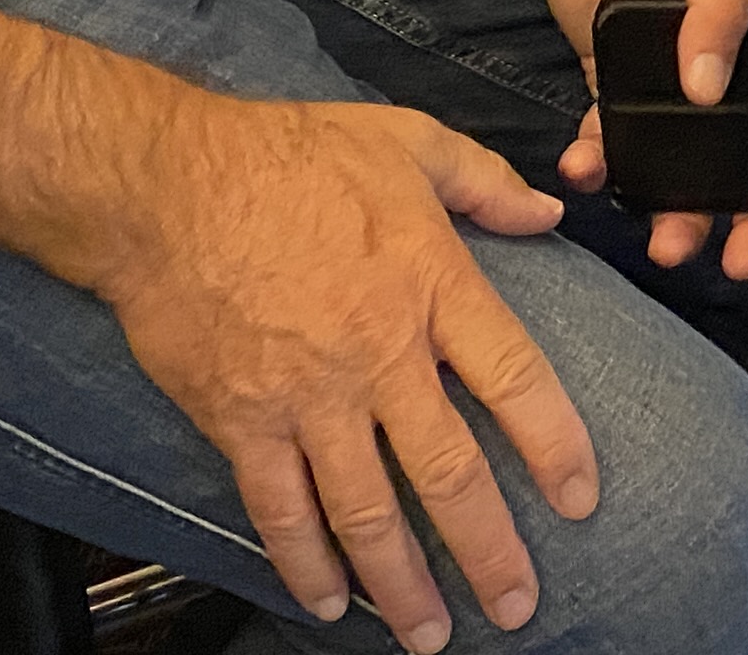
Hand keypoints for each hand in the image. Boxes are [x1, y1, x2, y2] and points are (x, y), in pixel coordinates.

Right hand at [87, 90, 589, 647]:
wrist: (167, 183)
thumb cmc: (288, 154)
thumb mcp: (407, 141)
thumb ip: (485, 181)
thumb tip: (548, 212)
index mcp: (431, 282)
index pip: (514, 378)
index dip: (554, 443)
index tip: (581, 499)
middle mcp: (376, 353)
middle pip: (447, 472)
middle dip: (488, 550)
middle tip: (517, 606)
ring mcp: (306, 396)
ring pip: (366, 511)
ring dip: (402, 582)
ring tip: (431, 632)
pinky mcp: (241, 421)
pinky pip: (279, 510)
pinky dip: (305, 564)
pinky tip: (331, 601)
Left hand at [498, 0, 747, 280]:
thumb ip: (721, 8)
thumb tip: (711, 90)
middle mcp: (733, 54)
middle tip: (742, 255)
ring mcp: (674, 68)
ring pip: (688, 160)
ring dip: (681, 207)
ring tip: (668, 241)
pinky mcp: (615, 72)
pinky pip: (617, 134)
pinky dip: (606, 162)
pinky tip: (592, 173)